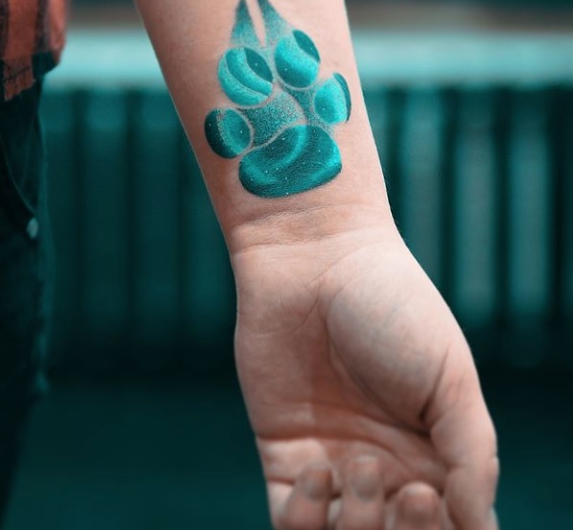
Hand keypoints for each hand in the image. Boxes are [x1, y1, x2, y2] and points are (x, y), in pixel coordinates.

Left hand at [231, 211, 498, 528]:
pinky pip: (290, 523)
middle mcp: (387, 469)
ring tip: (362, 467)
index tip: (440, 497)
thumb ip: (472, 455)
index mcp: (437, 454)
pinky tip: (319, 467)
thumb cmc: (391, 306)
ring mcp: (334, 464)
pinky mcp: (284, 453)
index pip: (454, 529)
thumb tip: (478, 529)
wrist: (316, 261)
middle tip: (412, 491)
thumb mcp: (451, 375)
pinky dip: (305, 519)